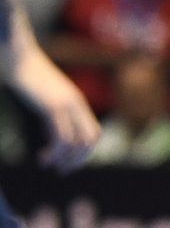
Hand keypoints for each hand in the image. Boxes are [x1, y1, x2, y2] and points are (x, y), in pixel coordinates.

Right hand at [11, 51, 99, 170]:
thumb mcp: (45, 97)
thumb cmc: (26, 77)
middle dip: (79, 159)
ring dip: (65, 159)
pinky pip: (61, 137)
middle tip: (62, 170)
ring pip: (77, 142)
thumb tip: (51, 132)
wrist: (17, 56)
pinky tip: (43, 157)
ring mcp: (66, 105)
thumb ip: (53, 114)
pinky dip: (55, 153)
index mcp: (77, 102)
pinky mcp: (52, 107)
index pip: (94, 133)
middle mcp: (76, 104)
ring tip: (50, 166)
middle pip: (91, 140)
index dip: (85, 151)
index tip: (69, 161)